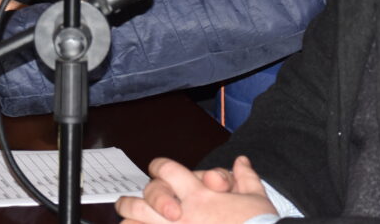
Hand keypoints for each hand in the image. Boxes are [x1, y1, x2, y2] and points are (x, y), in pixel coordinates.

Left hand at [116, 156, 274, 222]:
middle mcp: (183, 213)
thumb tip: (241, 161)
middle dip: (129, 200)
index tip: (158, 171)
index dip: (160, 167)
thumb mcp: (256, 197)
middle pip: (143, 199)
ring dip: (130, 223)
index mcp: (200, 194)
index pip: (167, 170)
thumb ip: (246, 177)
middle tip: (123, 203)